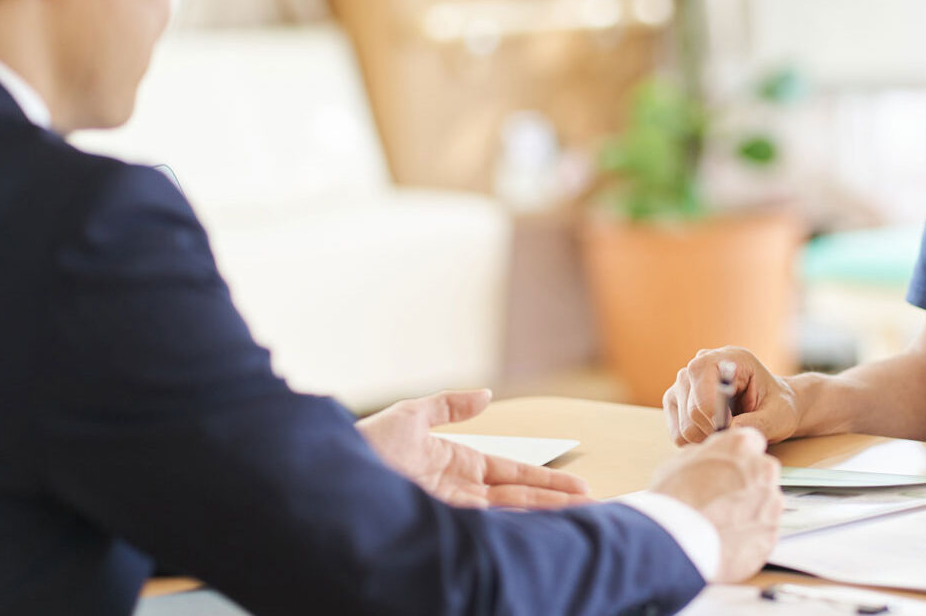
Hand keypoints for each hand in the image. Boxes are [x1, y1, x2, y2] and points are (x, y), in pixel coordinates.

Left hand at [356, 389, 590, 508]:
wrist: (330, 471)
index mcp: (458, 464)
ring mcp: (450, 509)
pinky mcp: (439, 521)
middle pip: (518, 497)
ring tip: (578, 518)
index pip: (512, 475)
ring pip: (506, 513)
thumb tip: (487, 395)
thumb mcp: (411, 415)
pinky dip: (512, 527)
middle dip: (554, 502)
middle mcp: (459, 491)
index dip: (545, 480)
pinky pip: (484, 524)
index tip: (578, 487)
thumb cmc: (365, 443)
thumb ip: (449, 406)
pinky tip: (535, 529)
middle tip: (595, 507)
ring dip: (542, 515)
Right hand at [649, 427, 783, 581]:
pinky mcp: (770, 535)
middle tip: (722, 500)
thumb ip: (707, 457)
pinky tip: (726, 540)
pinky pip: (763, 532)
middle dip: (746, 484)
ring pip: (765, 504)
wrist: (676, 543)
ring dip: (749, 511)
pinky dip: (749, 536)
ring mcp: (770, 505)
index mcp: (741, 446)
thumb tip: (712, 462)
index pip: (751, 442)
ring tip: (721, 524)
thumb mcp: (680, 461)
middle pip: (762, 474)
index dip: (737, 457)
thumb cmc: (673, 500)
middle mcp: (764, 471)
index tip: (729, 467)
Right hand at [664, 347, 799, 445]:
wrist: (772, 408)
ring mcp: (684, 382)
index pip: (702, 380)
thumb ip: (758, 423)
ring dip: (708, 439)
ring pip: (685, 426)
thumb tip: (730, 429)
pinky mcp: (675, 401)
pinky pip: (678, 434)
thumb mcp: (778, 416)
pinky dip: (697, 443)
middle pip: (693, 409)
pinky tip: (715, 434)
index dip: (716, 412)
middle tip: (737, 434)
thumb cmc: (777, 407)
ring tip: (728, 433)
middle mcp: (700, 364)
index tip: (734, 428)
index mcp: (728, 357)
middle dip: (716, 430)